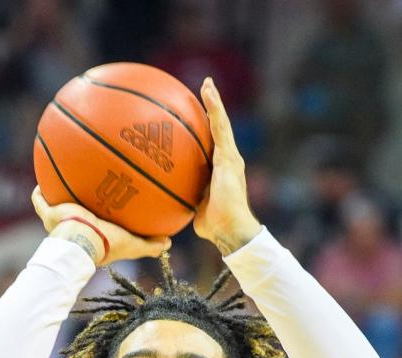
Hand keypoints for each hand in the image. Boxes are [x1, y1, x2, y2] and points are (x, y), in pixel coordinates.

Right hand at [31, 185, 169, 266]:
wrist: (82, 241)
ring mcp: (59, 220)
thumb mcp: (132, 245)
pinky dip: (39, 191)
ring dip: (56, 194)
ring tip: (60, 179)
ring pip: (54, 206)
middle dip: (76, 204)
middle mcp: (75, 227)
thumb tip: (168, 243)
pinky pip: (40, 200)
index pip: (95, 225)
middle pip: (74, 214)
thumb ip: (148, 245)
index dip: (98, 219)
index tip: (103, 209)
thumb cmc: (107, 244)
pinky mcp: (49, 212)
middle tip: (83, 190)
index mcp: (93, 234)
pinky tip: (42, 178)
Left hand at [193, 78, 260, 255]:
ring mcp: (230, 157)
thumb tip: (170, 200)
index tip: (196, 114)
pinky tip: (207, 93)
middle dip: (212, 108)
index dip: (206, 129)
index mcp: (221, 170)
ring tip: (207, 84)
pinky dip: (215, 108)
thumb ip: (187, 199)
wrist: (231, 230)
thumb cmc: (214, 226)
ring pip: (221, 124)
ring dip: (214, 103)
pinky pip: (220, 128)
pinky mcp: (229, 157)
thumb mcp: (195, 208)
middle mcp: (228, 160)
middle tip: (205, 88)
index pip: (212, 145)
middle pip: (218, 129)